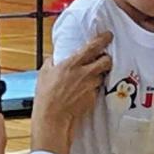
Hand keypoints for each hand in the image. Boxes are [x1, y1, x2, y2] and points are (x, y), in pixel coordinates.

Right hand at [30, 32, 112, 153]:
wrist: (53, 117)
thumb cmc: (46, 96)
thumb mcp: (44, 73)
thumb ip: (52, 62)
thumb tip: (54, 58)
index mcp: (72, 64)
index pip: (93, 47)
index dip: (103, 39)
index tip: (108, 35)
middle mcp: (85, 73)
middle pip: (106, 61)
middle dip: (107, 58)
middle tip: (103, 58)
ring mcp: (91, 86)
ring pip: (103, 75)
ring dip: (100, 74)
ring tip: (91, 76)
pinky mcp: (93, 97)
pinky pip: (98, 88)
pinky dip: (95, 87)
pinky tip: (87, 89)